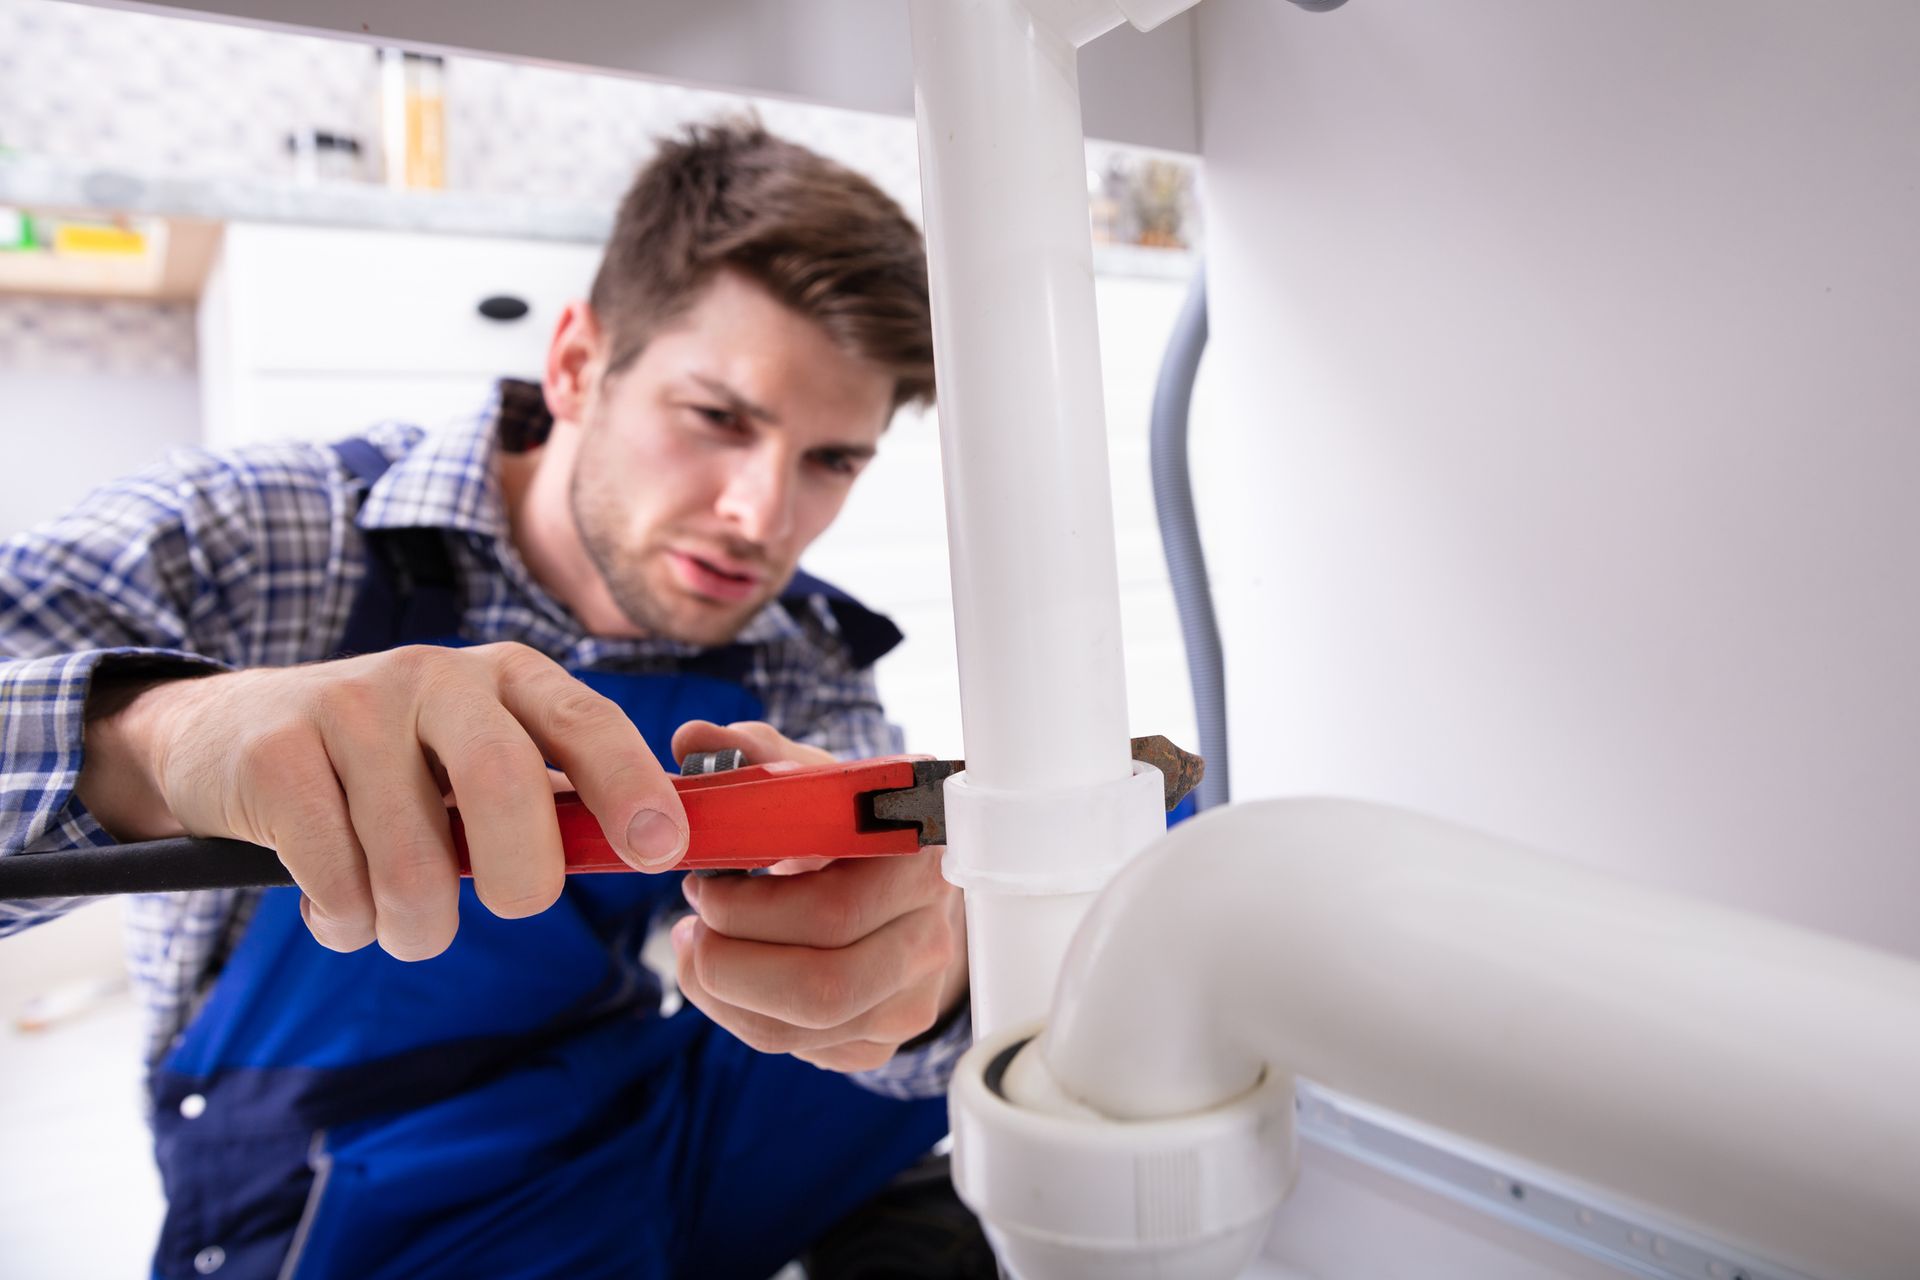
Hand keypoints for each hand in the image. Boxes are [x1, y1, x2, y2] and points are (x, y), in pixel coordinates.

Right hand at [76, 643, 687, 959]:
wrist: (226, 737)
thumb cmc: (390, 767)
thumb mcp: (478, 759)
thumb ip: (555, 800)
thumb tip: (653, 851)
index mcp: (507, 676)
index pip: (585, 720)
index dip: (630, 784)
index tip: (660, 850)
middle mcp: (435, 675)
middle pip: (502, 782)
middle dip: (522, 875)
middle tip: (515, 907)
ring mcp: (350, 705)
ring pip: (412, 859)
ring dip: (415, 926)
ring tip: (402, 918)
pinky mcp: (277, 752)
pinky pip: (337, 878)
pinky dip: (347, 922)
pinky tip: (339, 900)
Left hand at [666, 719, 968, 1071]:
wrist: (907, 882)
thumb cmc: (852, 827)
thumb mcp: (816, 783)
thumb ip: (756, 758)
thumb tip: (693, 739)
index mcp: (918, 863)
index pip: (834, 910)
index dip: (750, 909)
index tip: (705, 879)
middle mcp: (930, 940)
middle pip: (818, 987)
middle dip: (728, 960)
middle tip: (692, 920)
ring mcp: (911, 999)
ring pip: (800, 1029)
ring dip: (721, 991)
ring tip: (695, 944)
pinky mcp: (883, 1039)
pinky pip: (799, 1050)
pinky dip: (740, 1016)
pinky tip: (728, 974)